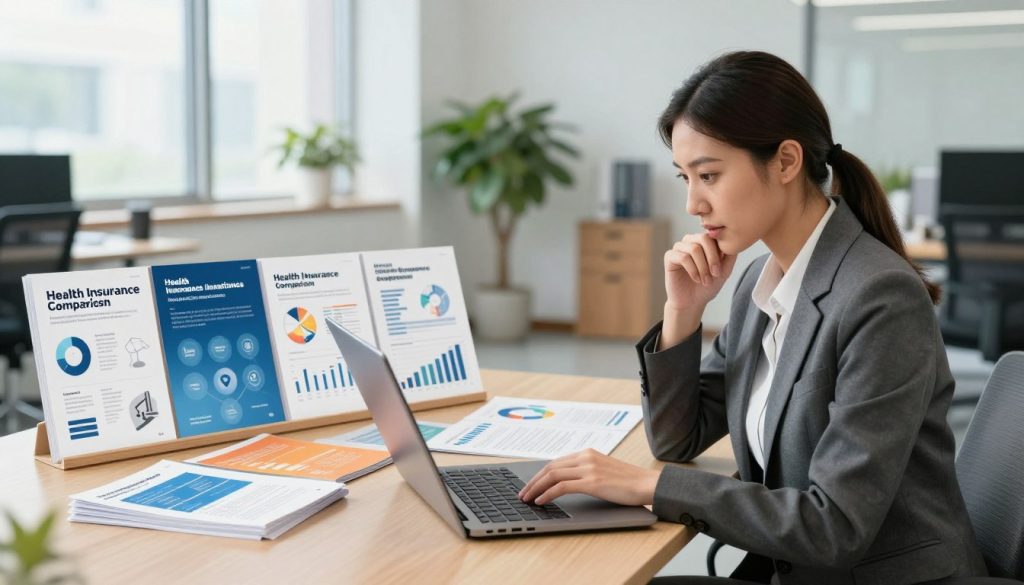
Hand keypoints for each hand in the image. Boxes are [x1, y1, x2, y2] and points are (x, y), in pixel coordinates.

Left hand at [517, 449, 660, 506]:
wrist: (648, 484)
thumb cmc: (629, 482)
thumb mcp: (605, 471)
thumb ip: (588, 471)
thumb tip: (569, 482)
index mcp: (588, 453)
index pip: (556, 462)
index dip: (540, 474)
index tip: (531, 484)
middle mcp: (586, 457)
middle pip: (550, 467)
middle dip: (533, 481)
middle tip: (522, 493)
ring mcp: (589, 468)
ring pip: (552, 475)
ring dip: (536, 488)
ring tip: (527, 499)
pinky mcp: (592, 482)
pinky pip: (562, 487)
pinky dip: (547, 494)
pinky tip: (541, 501)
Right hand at [664, 233, 737, 311]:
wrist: (692, 302)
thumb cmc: (707, 286)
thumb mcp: (724, 271)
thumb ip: (730, 256)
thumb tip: (733, 242)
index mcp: (703, 241)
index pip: (714, 236)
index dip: (720, 252)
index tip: (721, 271)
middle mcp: (690, 241)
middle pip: (703, 238)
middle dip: (712, 258)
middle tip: (715, 274)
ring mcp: (679, 248)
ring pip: (693, 249)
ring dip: (702, 267)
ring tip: (705, 280)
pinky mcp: (669, 257)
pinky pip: (683, 257)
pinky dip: (692, 270)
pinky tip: (696, 279)